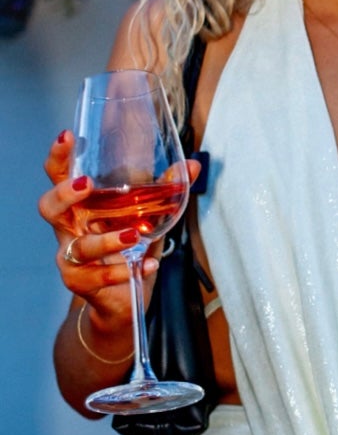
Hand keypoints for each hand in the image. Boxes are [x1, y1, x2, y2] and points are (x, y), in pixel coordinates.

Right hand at [39, 131, 189, 334]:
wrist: (122, 299)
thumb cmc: (130, 250)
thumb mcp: (150, 218)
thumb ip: (167, 191)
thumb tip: (191, 164)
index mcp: (82, 206)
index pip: (60, 177)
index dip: (59, 157)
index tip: (68, 136)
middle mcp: (70, 228)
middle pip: (50, 207)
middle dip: (64, 193)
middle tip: (86, 185)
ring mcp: (71, 256)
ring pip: (79, 246)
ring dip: (107, 240)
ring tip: (133, 236)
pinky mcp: (79, 282)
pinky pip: (97, 277)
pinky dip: (123, 271)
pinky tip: (147, 266)